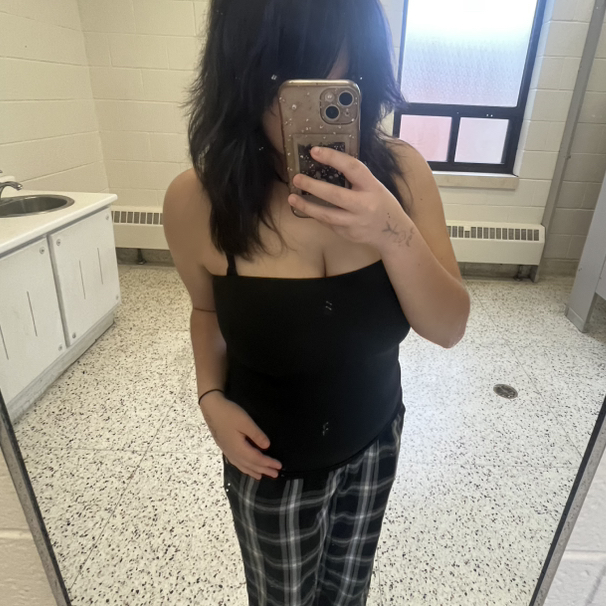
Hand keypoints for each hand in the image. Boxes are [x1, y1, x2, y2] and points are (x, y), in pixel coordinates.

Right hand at [200, 393, 282, 479]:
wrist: (211, 409)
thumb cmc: (229, 414)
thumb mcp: (245, 422)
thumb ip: (256, 435)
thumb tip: (267, 447)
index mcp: (239, 448)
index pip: (257, 459)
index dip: (268, 463)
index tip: (279, 466)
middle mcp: (233, 453)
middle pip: (250, 465)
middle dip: (264, 470)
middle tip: (275, 474)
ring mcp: (228, 451)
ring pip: (243, 466)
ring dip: (254, 471)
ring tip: (262, 475)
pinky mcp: (225, 448)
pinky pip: (237, 463)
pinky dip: (244, 468)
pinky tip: (246, 467)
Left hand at [288, 146, 412, 253]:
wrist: (393, 233)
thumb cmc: (381, 203)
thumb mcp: (375, 186)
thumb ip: (355, 179)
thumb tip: (328, 163)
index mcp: (372, 187)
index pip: (352, 168)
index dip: (333, 158)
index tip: (314, 151)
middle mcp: (364, 205)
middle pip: (335, 195)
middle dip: (313, 186)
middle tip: (296, 179)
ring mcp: (355, 222)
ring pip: (327, 215)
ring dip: (307, 206)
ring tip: (292, 198)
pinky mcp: (347, 234)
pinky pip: (328, 223)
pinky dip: (316, 215)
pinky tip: (306, 208)